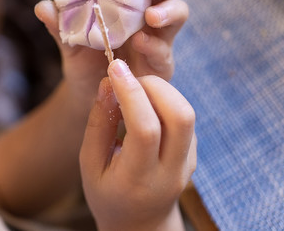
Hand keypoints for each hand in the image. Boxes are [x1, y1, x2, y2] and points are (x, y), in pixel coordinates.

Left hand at [35, 0, 188, 98]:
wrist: (88, 96)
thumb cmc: (84, 58)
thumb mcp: (69, 40)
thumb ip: (59, 24)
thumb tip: (43, 7)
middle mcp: (151, 11)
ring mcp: (160, 36)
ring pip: (180, 13)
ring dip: (169, 10)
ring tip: (151, 18)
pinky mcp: (162, 63)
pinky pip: (165, 50)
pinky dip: (154, 44)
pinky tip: (140, 43)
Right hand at [80, 60, 196, 230]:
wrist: (139, 224)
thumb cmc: (107, 193)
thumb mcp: (89, 164)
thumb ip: (98, 123)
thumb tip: (109, 83)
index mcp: (138, 179)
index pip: (145, 129)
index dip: (131, 93)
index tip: (115, 68)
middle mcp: (170, 172)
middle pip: (181, 116)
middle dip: (155, 86)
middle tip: (130, 80)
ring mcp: (187, 164)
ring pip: (187, 113)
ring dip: (162, 91)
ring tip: (136, 93)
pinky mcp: (194, 154)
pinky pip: (186, 118)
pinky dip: (166, 102)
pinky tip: (146, 108)